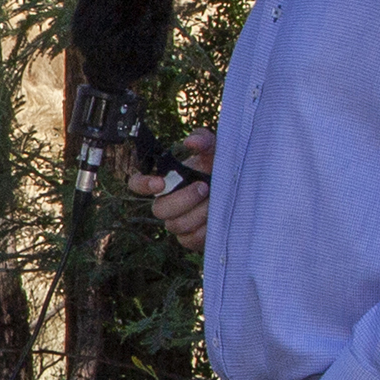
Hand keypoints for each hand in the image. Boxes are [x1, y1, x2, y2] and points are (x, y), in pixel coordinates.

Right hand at [130, 125, 214, 251]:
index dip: (142, 184)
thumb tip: (190, 142)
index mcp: (166, 181)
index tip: (160, 182)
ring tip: (216, 202)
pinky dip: (205, 228)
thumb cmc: (221, 170)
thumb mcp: (216, 152)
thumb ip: (204, 140)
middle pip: (159, 209)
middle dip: (183, 199)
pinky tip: (216, 218)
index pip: (137, 184)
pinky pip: (190, 239)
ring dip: (198, 213)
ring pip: (175, 225)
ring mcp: (176, 222)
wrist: (242, 194)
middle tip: (205, 188)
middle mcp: (167, 203)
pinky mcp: (189, 239)